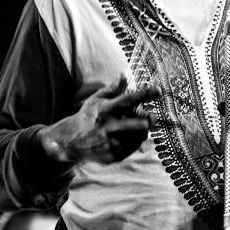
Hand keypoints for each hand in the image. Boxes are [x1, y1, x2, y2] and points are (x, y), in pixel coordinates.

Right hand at [39, 76, 158, 163]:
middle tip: (150, 118)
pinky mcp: (112, 156)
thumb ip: (113, 88)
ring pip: (139, 137)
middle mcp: (108, 127)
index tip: (158, 90)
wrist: (70, 141)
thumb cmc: (89, 116)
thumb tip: (125, 74)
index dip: (144, 94)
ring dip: (141, 131)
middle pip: (139, 125)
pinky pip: (133, 148)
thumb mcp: (96, 100)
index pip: (128, 100)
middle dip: (148, 121)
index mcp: (105, 110)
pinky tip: (126, 137)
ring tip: (135, 126)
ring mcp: (110, 143)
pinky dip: (134, 141)